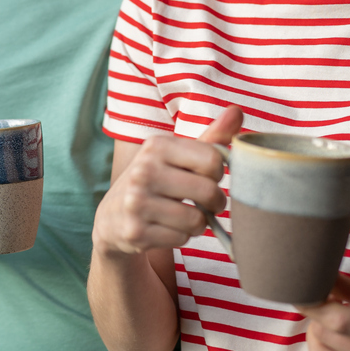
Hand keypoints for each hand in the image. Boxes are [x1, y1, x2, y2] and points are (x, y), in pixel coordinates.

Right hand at [92, 107, 241, 256]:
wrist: (112, 218)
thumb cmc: (155, 181)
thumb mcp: (177, 155)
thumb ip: (210, 137)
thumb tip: (237, 111)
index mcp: (156, 145)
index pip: (213, 159)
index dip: (218, 172)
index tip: (208, 176)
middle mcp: (143, 171)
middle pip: (208, 191)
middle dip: (214, 202)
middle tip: (204, 202)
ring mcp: (137, 202)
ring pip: (197, 220)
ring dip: (198, 223)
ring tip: (184, 215)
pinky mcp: (135, 232)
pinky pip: (181, 239)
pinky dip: (181, 237)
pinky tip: (167, 228)